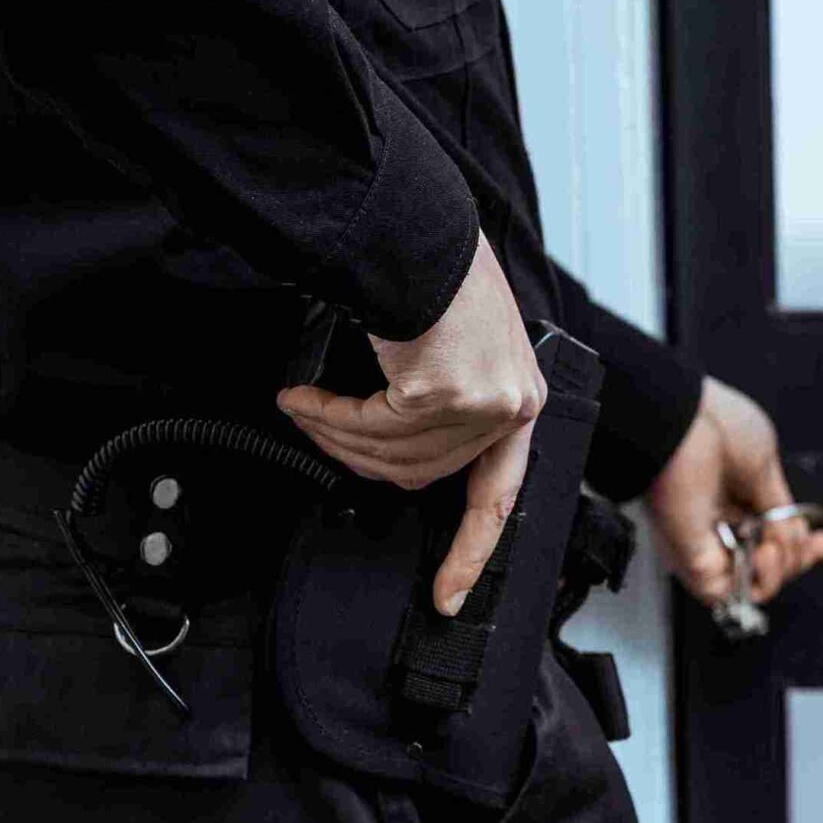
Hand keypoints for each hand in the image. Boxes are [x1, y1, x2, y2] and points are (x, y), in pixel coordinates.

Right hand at [277, 231, 546, 612]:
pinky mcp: (443, 394)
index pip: (500, 495)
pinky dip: (327, 416)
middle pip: (422, 475)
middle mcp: (511, 406)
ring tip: (303, 406)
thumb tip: (393, 450)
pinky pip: (369, 428)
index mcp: (520, 401)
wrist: (419, 228)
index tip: (449, 595)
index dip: (471, 550)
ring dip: (333, 435)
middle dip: (356, 457)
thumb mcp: (458, 348)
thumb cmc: (433, 275)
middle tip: (313, 427)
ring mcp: (481, 403)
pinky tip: (303, 397)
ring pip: (389, 456)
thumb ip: (445, 405)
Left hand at [645, 378, 822, 610]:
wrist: (684, 427)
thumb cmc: (716, 430)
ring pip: (754, 583)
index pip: (771, 534)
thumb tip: (794, 537)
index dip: (801, 543)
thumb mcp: (765, 465)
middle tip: (814, 546)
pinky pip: (731, 593)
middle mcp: (720, 523)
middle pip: (768, 563)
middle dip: (799, 558)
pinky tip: (765, 552)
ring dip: (781, 570)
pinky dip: (759, 581)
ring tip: (777, 544)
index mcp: (734, 496)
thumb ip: (781, 510)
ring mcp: (707, 544)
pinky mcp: (695, 562)